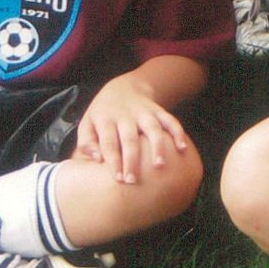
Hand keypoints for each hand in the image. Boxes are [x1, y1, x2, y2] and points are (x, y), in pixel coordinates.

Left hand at [75, 73, 191, 183]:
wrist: (124, 87)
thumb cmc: (102, 114)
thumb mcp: (87, 124)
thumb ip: (86, 143)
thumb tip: (97, 160)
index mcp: (105, 119)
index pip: (109, 142)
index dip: (113, 160)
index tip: (118, 179)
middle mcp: (125, 115)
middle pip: (130, 138)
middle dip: (132, 160)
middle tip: (133, 181)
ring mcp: (143, 112)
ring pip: (152, 128)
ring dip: (157, 146)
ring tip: (159, 165)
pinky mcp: (158, 110)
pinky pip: (170, 120)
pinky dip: (177, 133)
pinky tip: (182, 148)